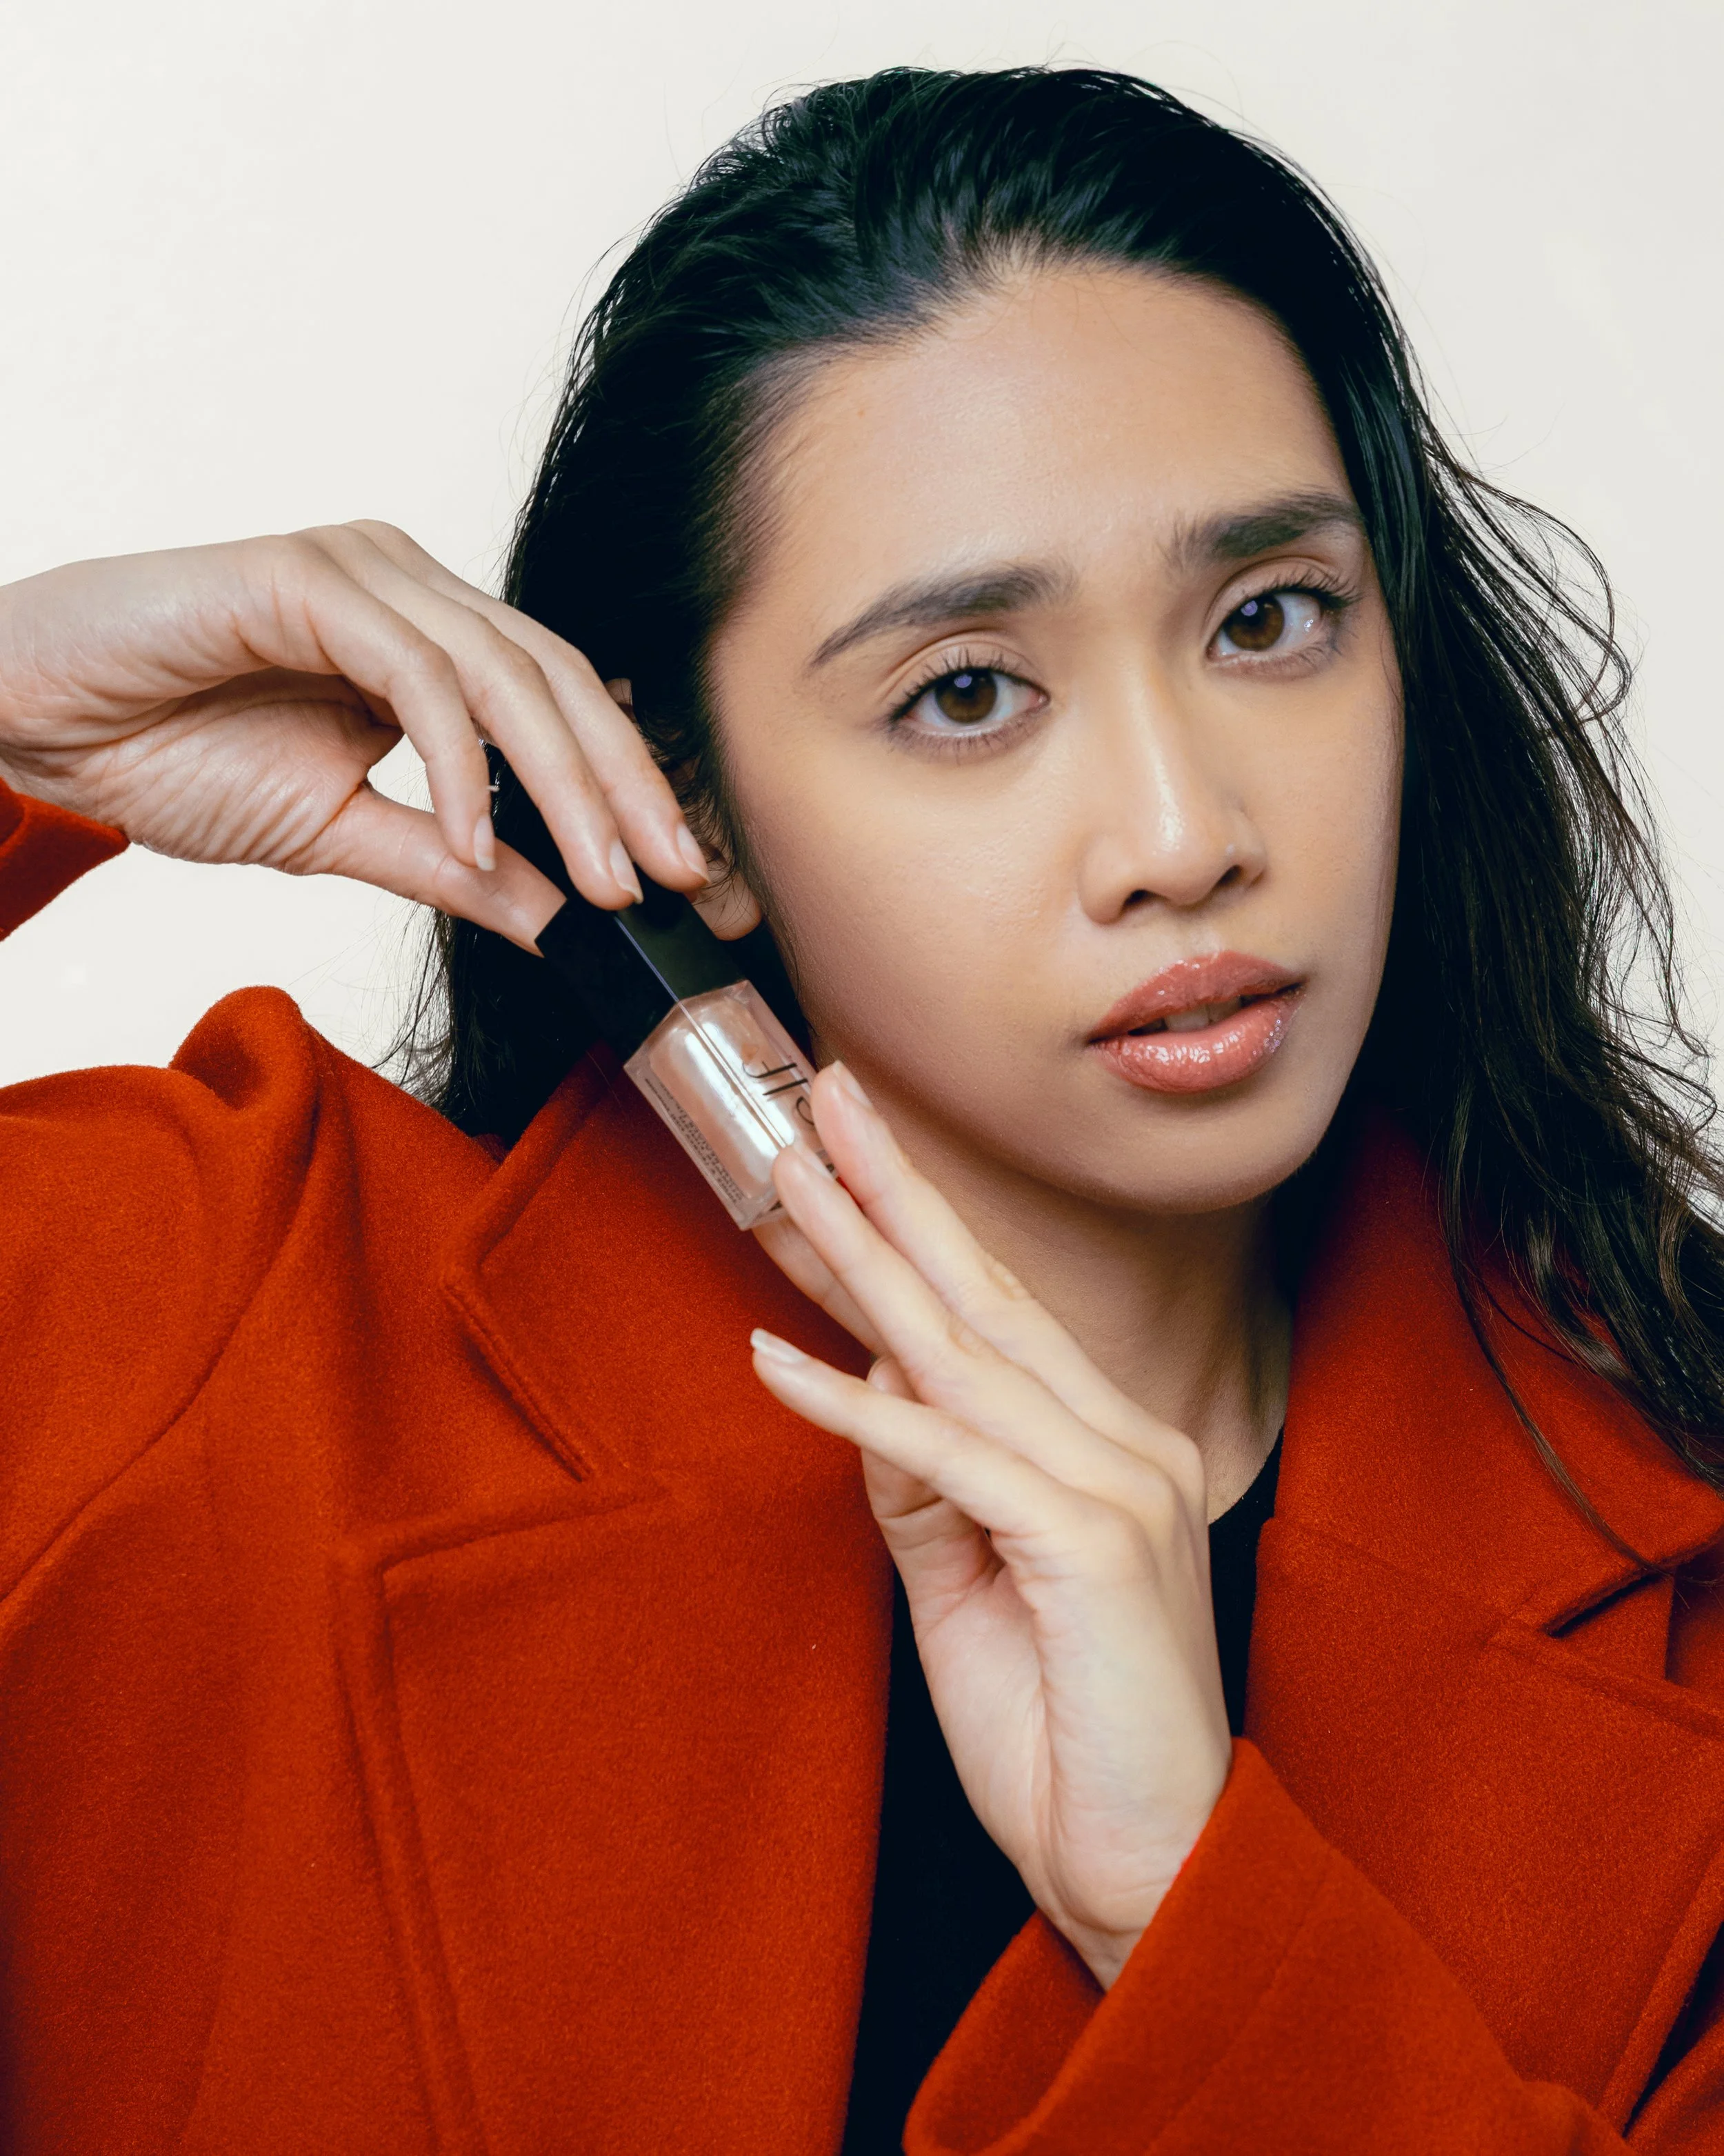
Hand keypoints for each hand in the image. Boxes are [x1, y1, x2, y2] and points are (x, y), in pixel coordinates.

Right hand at [0, 523, 708, 941]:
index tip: (681, 875)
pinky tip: (479, 838)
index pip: (562, 704)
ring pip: (505, 675)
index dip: (628, 784)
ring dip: (566, 787)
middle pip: (558, 682)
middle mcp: (409, 587)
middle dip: (626, 788)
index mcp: (428, 637)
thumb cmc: (168, 754)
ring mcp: (362, 570)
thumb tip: (555, 915)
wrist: (37, 724)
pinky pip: (416, 673)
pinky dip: (457, 766)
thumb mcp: (339, 834)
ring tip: (605, 881)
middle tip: (674, 880)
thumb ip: (448, 865)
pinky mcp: (308, 576)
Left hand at [749, 1066, 1232, 1988]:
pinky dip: (856, 1407)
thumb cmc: (1066, 1734)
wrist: (1150, 1871)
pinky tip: (778, 1357)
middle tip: (822, 1099)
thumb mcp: (970, 1589)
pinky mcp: (1089, 1544)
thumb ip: (926, 1487)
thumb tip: (868, 1381)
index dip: (911, 1230)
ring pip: (960, 1349)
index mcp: (1111, 1447)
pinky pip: (946, 1454)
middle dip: (894, 1190)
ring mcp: (1117, 1486)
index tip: (842, 1162)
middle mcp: (1127, 1444)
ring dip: (861, 1259)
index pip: (990, 1316)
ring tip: (790, 1178)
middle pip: (983, 1294)